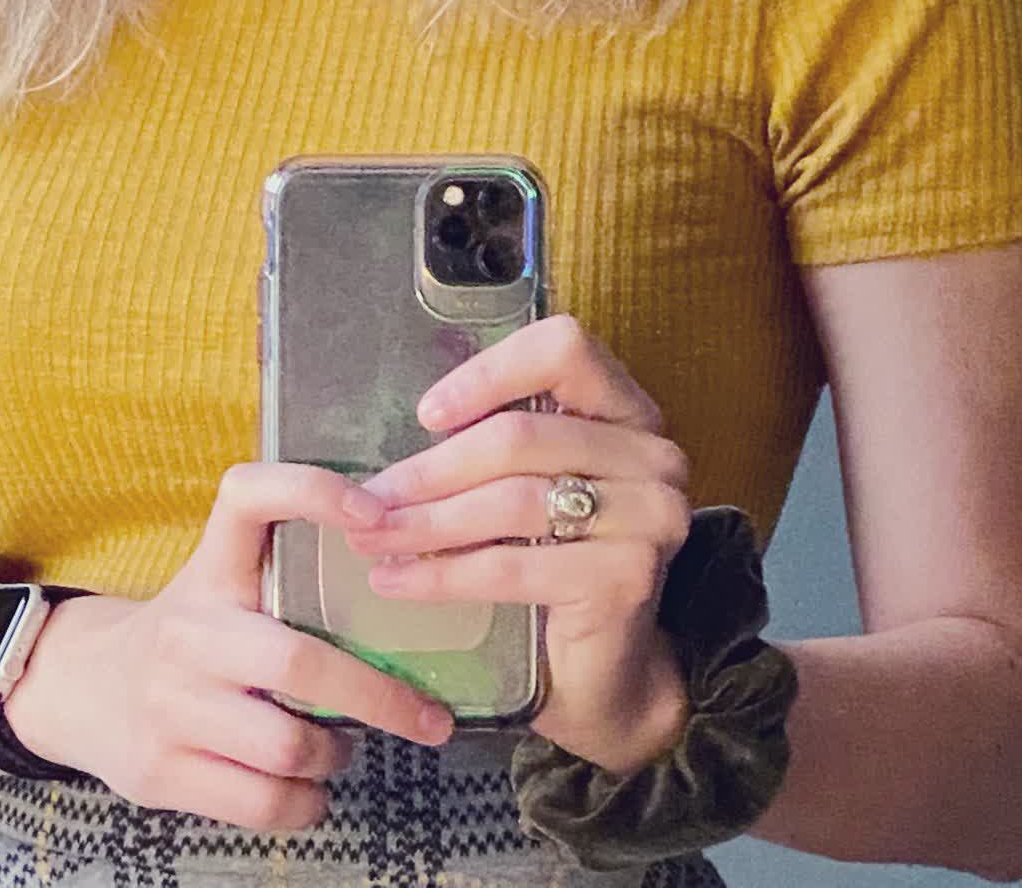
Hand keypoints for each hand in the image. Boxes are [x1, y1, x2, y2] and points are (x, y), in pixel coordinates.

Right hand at [5, 460, 456, 832]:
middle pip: (299, 661)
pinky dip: (307, 805)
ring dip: (336, 755)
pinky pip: (262, 803)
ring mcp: (169, 705)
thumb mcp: (220, 584)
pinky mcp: (161, 772)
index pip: (249, 497)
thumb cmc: (186, 633)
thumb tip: (405, 575)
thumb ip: (290, 574)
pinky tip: (310, 789)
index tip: (376, 517)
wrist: (80, 688)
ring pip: (288, 745)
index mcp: (210, 569)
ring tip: (342, 747)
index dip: (312, 491)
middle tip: (429, 717)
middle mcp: (188, 631)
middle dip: (381, 697)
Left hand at [339, 313, 694, 775]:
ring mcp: (650, 516)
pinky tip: (398, 581)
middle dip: (431, 470)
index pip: (563, 350)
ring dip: (427, 521)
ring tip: (372, 538)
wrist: (605, 672)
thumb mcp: (528, 484)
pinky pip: (512, 565)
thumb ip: (492, 442)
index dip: (490, 372)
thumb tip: (394, 434)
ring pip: (512, 500)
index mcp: (627, 411)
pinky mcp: (627, 578)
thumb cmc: (554, 564)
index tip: (427, 414)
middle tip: (369, 498)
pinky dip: (444, 574)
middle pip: (520, 436)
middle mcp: (652, 455)